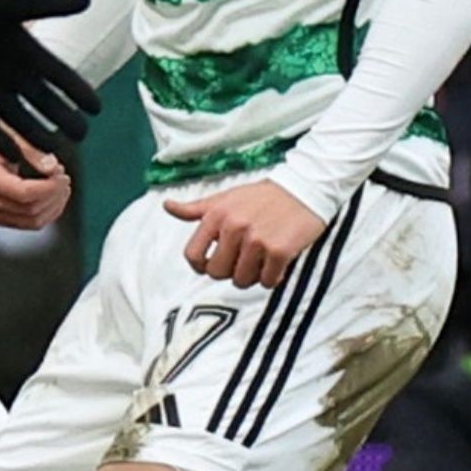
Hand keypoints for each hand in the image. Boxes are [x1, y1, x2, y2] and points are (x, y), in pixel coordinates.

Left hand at [0, 0, 98, 175]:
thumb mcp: (13, 2)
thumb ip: (49, 5)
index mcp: (25, 50)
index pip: (60, 76)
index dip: (78, 92)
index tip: (97, 109)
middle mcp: (10, 72)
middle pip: (43, 102)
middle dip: (64, 118)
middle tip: (82, 136)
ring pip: (17, 116)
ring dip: (35, 134)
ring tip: (53, 151)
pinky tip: (13, 155)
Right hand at [0, 131, 70, 230]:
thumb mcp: (14, 133)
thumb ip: (33, 150)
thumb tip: (53, 168)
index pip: (23, 192)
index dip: (48, 186)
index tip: (61, 172)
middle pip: (30, 209)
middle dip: (53, 193)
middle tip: (62, 174)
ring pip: (33, 221)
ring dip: (54, 205)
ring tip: (60, 184)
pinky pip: (31, 224)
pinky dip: (49, 212)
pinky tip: (54, 195)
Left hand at [165, 180, 326, 288]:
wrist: (304, 189)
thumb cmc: (261, 197)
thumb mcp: (224, 198)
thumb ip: (195, 209)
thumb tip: (166, 206)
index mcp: (216, 215)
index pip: (192, 255)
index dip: (200, 266)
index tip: (211, 264)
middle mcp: (234, 228)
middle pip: (217, 273)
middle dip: (228, 272)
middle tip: (242, 261)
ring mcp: (257, 240)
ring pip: (242, 281)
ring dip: (251, 276)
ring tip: (260, 261)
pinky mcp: (280, 251)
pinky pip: (268, 282)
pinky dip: (272, 278)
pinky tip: (276, 265)